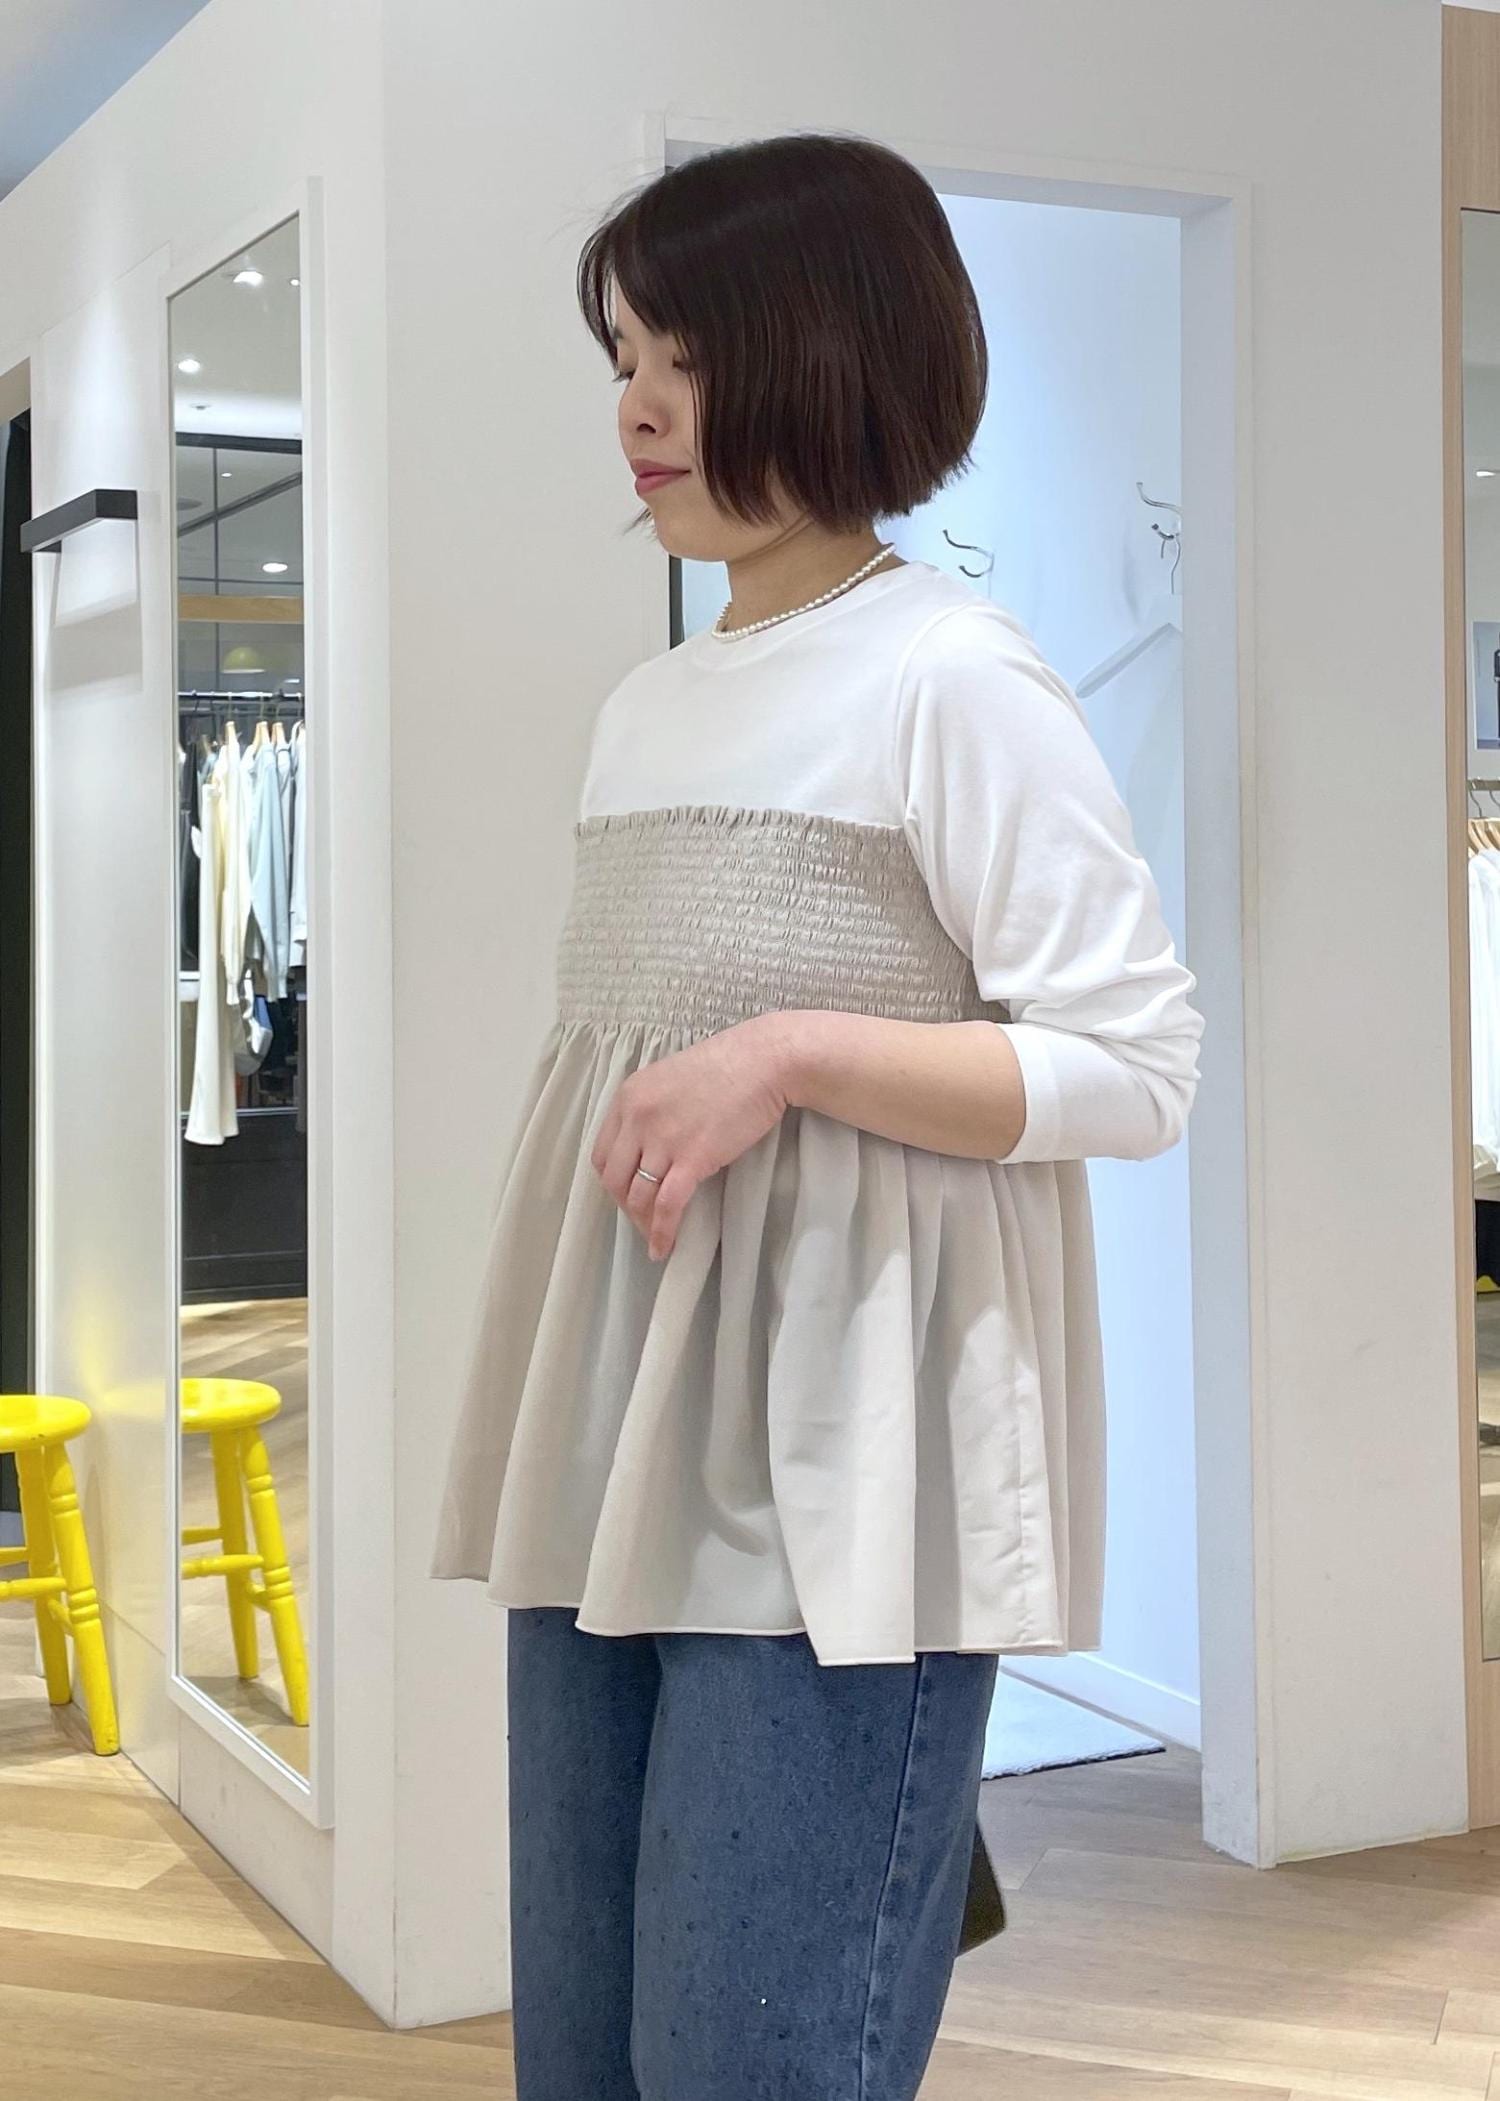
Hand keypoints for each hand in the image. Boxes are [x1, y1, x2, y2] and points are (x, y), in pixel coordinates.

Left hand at [589, 1013, 797, 1261]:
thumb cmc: (729, 1065)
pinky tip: (663, 1247)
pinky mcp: (692, 1158)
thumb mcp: (672, 1078)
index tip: (628, 1192)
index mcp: (629, 1097)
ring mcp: (663, 1139)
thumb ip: (654, 1107)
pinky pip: (667, 1205)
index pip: (603, 1151)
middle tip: (641, 1218)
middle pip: (614, 1177)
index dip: (614, 1179)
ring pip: (637, 1196)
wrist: (765, 1060)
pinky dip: (661, 1232)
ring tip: (654, 1236)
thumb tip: (653, 1143)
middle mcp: (637, 1118)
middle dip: (624, 1205)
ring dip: (642, 1223)